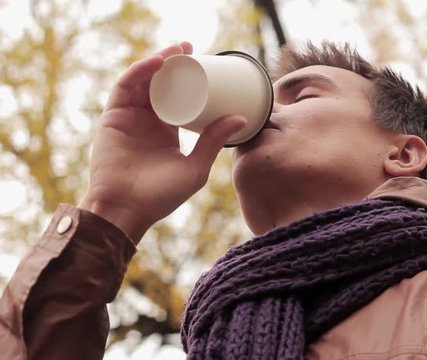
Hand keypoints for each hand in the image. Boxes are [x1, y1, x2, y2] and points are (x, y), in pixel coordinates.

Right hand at [79, 42, 246, 242]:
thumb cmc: (162, 196)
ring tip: (177, 49)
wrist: (127, 209)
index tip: (206, 64)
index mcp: (167, 130)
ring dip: (159, 60)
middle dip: (175, 63)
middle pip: (161, 83)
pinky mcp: (113, 117)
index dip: (189, 79)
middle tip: (192, 48)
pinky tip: (156, 62)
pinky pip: (125, 87)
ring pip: (143, 80)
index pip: (179, 97)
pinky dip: (139, 71)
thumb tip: (242, 118)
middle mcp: (148, 120)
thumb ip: (214, 142)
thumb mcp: (196, 168)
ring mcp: (130, 117)